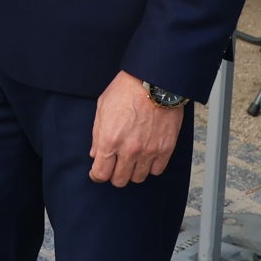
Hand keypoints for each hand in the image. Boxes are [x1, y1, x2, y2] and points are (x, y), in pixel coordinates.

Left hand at [89, 71, 186, 185]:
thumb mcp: (102, 108)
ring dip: (133, 171)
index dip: (97, 175)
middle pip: (119, 180)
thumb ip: (97, 135)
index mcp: (110, 140)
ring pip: (138, 178)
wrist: (155, 81)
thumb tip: (95, 154)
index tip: (98, 172)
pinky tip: (147, 156)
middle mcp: (128, 150)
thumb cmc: (127, 90)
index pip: (100, 174)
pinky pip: (156, 171)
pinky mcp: (165, 149)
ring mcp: (148, 151)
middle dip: (114, 174)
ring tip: (132, 159)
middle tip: (115, 164)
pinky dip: (151, 166)